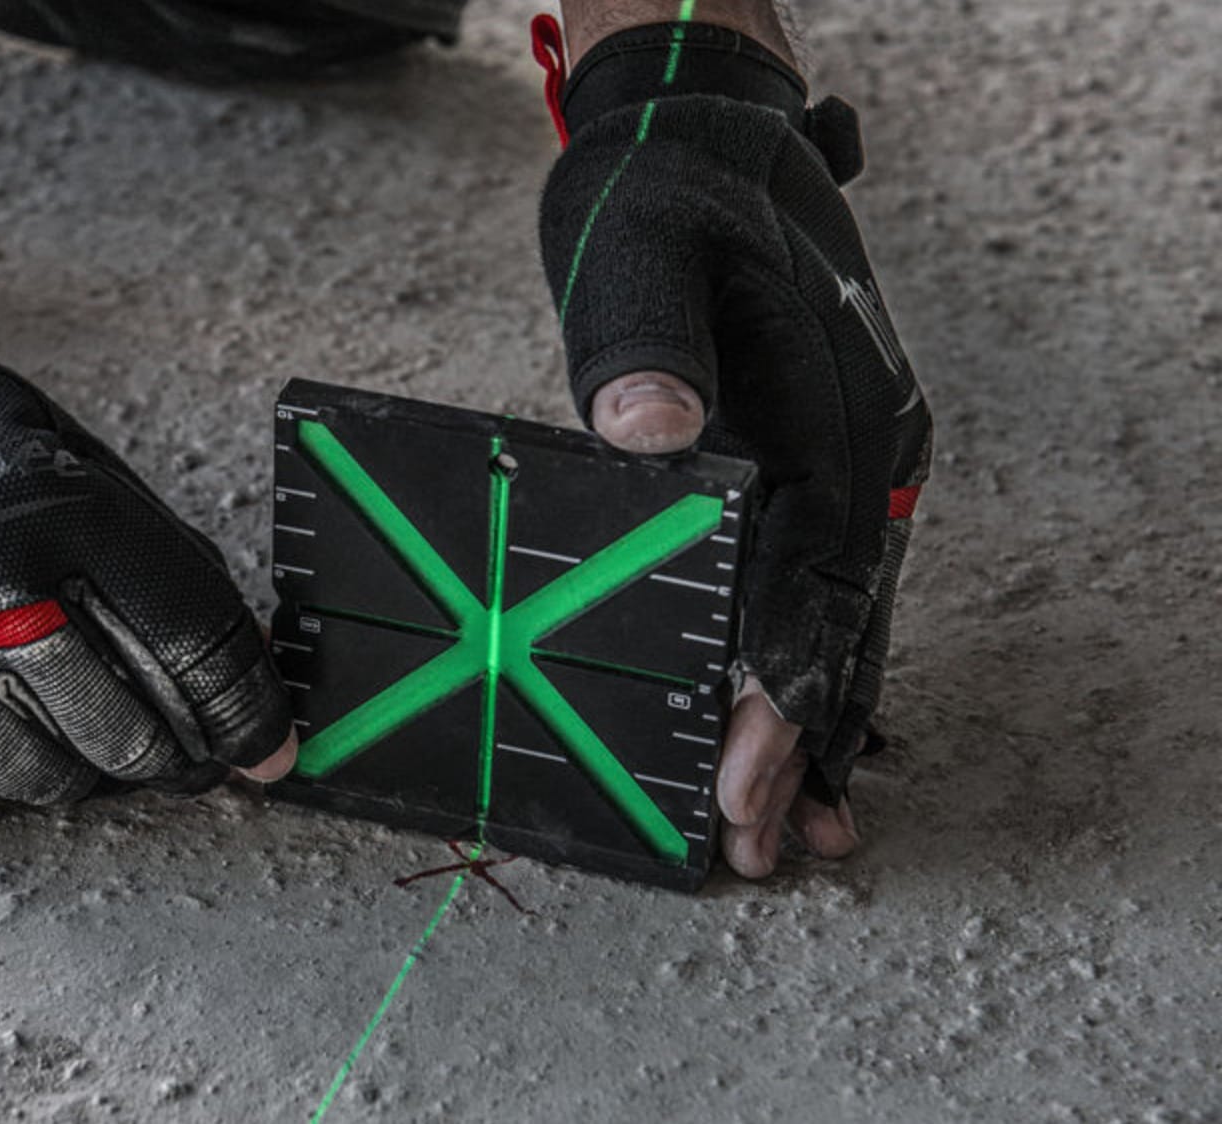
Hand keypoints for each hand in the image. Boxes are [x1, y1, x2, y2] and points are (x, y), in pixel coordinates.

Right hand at [0, 275, 295, 816]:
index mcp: (52, 513)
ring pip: (44, 782)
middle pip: (127, 735)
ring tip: (55, 718)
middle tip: (174, 752)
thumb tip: (230, 658)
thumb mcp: (56, 448)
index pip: (193, 644)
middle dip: (167, 753)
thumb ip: (144, 553)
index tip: (269, 752)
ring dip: (73, 767)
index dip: (248, 712)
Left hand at [538, 26, 931, 876]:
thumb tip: (647, 430)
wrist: (714, 136)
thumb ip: (644, 345)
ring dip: (817, 721)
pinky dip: (811, 662)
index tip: (745, 782)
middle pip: (835, 622)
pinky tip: (801, 724)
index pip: (808, 585)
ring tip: (802, 828)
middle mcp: (867, 449)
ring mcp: (861, 458)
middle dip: (800, 742)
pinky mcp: (831, 460)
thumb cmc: (666, 198)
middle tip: (765, 848)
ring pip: (842, 615)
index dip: (775, 694)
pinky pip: (829, 584)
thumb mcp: (639, 253)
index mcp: (831, 414)